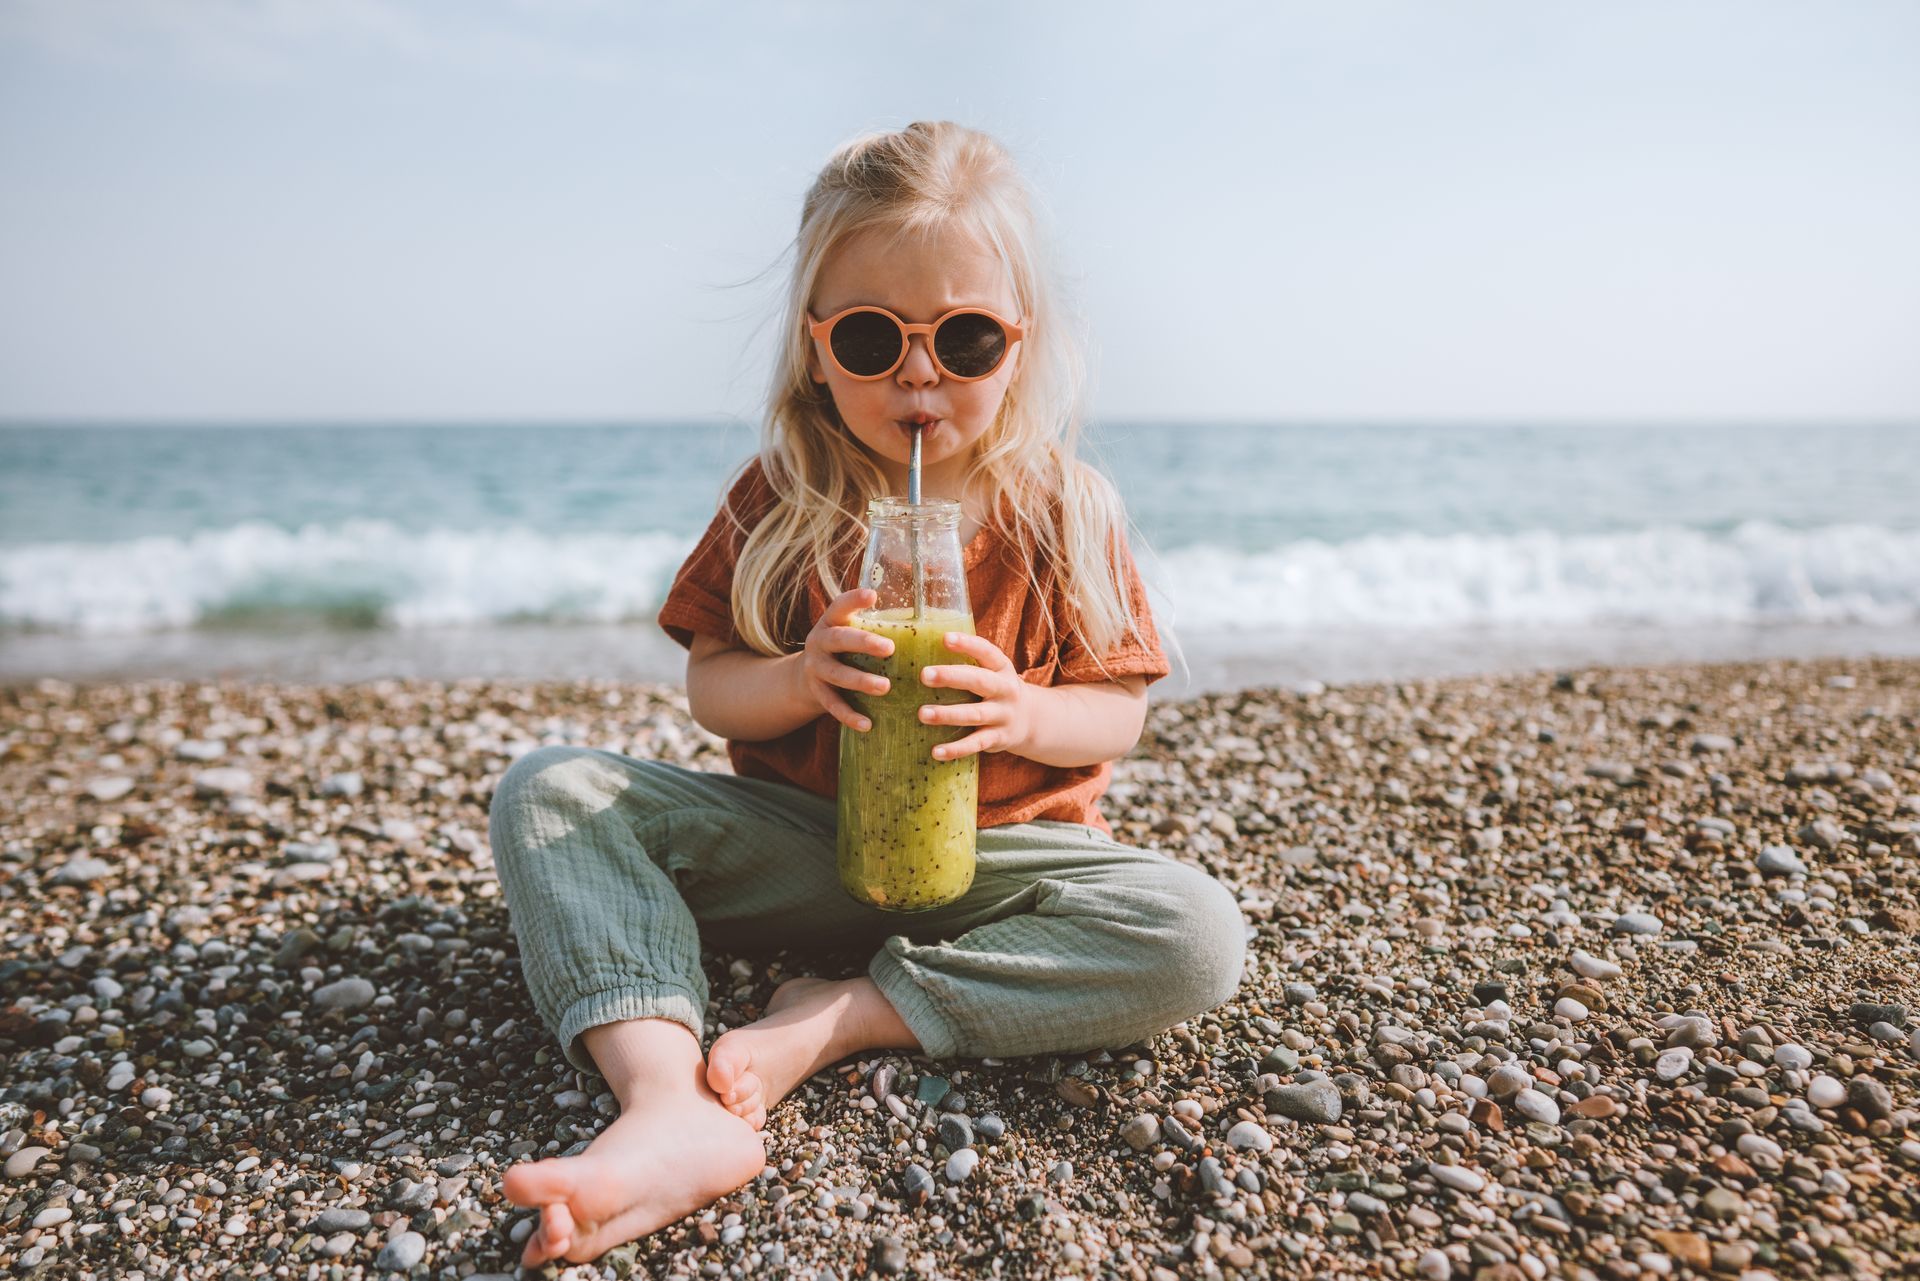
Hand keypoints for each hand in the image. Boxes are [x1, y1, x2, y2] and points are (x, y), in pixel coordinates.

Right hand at [793, 588, 893, 731]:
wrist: (804, 677)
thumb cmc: (844, 649)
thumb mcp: (851, 631)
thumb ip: (878, 625)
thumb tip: (930, 619)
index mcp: (831, 621)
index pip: (840, 606)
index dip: (854, 600)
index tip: (873, 595)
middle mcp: (819, 641)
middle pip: (838, 639)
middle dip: (863, 642)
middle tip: (889, 648)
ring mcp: (815, 668)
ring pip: (836, 673)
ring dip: (860, 681)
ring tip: (885, 687)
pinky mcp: (816, 693)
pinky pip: (833, 705)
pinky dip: (850, 715)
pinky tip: (868, 724)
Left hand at [918, 631, 1034, 761]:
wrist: (1031, 719)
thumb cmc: (996, 689)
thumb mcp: (992, 672)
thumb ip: (968, 663)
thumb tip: (922, 648)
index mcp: (1001, 668)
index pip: (986, 651)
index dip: (967, 644)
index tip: (945, 638)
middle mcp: (1005, 690)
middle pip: (979, 681)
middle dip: (951, 677)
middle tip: (924, 675)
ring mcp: (1003, 715)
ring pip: (975, 714)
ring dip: (948, 714)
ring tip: (923, 714)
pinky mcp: (998, 738)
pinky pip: (976, 744)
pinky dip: (956, 749)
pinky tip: (936, 751)